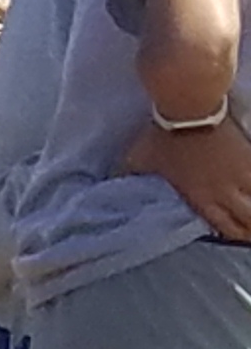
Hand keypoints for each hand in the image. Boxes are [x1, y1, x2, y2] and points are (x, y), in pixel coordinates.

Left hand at [125, 116, 250, 238]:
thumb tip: (112, 183)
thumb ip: (130, 176)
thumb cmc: (161, 136)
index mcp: (200, 198)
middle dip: (250, 229)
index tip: (234, 239)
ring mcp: (243, 174)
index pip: (224, 227)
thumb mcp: (139, 161)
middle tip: (249, 232)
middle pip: (249, 220)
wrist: (189, 109)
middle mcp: (226, 192)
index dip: (231, 235)